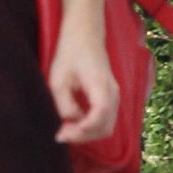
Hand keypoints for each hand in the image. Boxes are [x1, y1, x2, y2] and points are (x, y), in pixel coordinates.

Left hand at [47, 25, 118, 144]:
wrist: (85, 35)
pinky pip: (105, 119)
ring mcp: (114, 95)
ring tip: (66, 129)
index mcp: (100, 86)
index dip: (82, 131)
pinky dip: (91, 126)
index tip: (62, 134)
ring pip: (106, 126)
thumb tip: (70, 121)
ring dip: (87, 133)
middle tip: (61, 134)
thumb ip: (64, 104)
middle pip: (105, 128)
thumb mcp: (58, 79)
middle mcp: (113, 93)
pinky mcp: (110, 97)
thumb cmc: (70, 54)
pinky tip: (73, 122)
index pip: (99, 117)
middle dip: (83, 136)